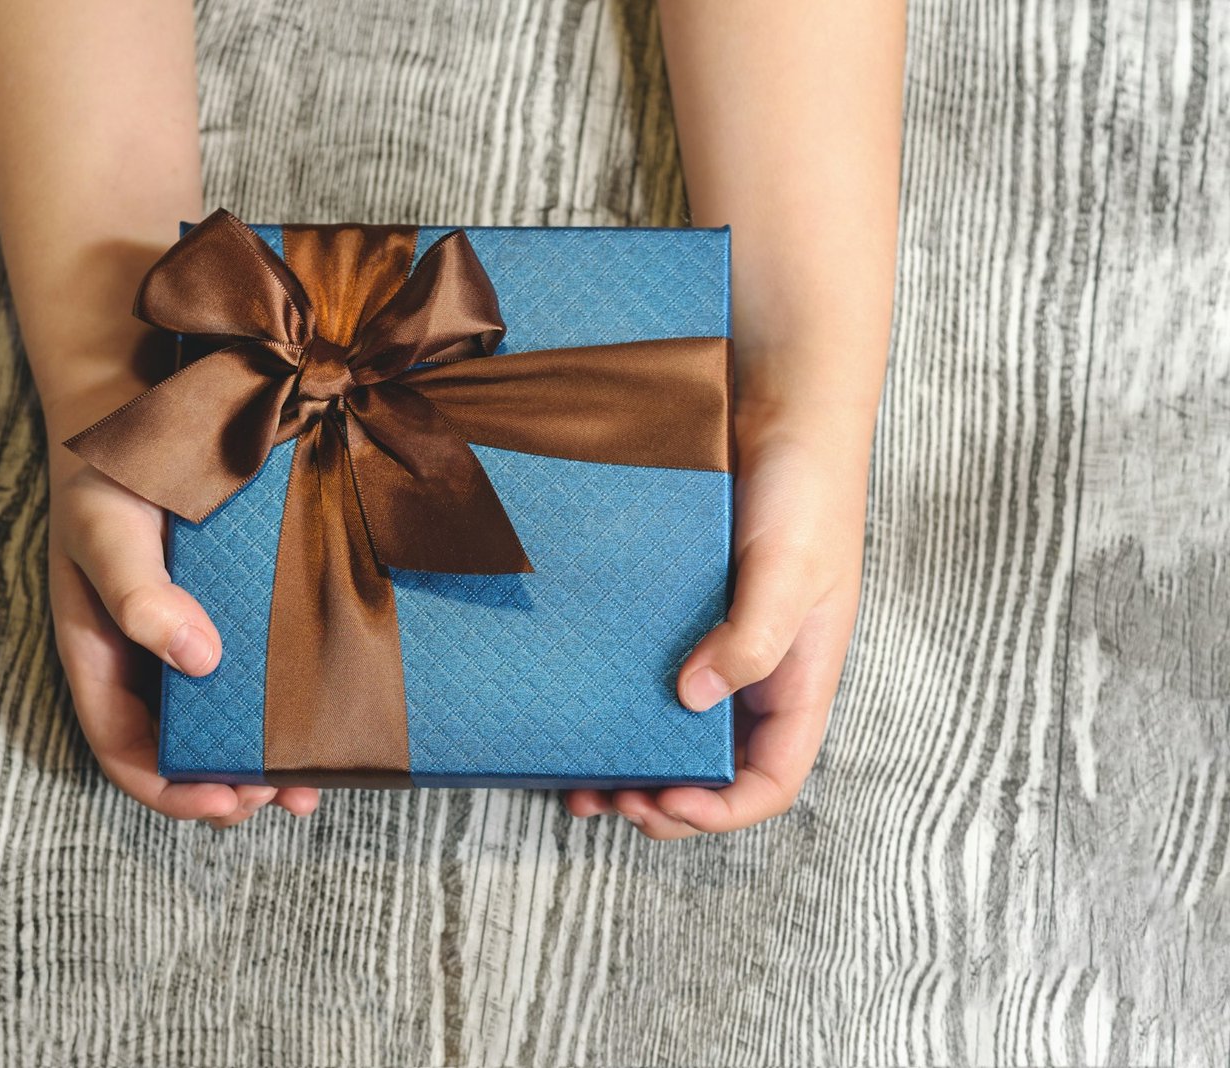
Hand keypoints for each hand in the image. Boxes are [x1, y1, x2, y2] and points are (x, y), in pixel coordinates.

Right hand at [46, 442, 321, 827]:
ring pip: (229, 716)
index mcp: (101, 653)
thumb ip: (137, 591)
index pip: (126, 748)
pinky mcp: (240, 607)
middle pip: (184, 747)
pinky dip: (291, 696)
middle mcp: (148, 656)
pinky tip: (335, 705)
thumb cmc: (112, 470)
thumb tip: (197, 660)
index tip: (229, 804)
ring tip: (322, 775)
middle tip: (290, 792)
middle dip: (233, 785)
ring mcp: (195, 633)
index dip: (172, 790)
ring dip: (271, 754)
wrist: (148, 405)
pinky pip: (263, 665)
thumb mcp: (108, 527)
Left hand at [564, 399, 868, 838]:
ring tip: (578, 779)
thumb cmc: (805, 486)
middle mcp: (760, 673)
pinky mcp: (684, 614)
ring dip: (632, 760)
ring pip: (677, 730)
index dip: (723, 809)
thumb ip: (755, 636)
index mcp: (800, 678)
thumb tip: (695, 698)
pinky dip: (618, 703)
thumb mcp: (790, 566)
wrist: (778, 406)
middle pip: (716, 769)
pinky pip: (650, 676)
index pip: (771, 776)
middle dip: (664, 799)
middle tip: (605, 799)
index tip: (665, 805)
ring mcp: (720, 644)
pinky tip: (578, 704)